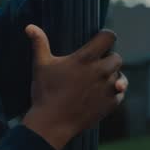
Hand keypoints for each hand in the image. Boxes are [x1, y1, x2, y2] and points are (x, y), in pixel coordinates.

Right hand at [21, 26, 125, 149]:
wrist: (52, 123)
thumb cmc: (45, 92)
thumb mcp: (41, 65)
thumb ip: (39, 43)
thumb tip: (29, 26)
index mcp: (85, 59)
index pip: (109, 37)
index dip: (105, 36)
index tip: (100, 40)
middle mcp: (100, 71)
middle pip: (117, 57)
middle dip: (107, 59)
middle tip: (93, 66)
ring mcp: (107, 88)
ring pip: (119, 76)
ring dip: (111, 77)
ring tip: (95, 82)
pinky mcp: (111, 104)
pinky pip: (120, 93)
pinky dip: (113, 92)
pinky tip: (99, 94)